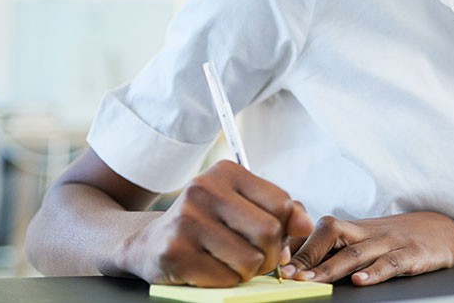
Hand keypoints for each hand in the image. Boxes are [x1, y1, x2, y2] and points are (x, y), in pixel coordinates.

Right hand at [114, 160, 312, 286]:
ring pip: (250, 260)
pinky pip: (225, 278)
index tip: (275, 238)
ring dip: (248, 271)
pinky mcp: (175, 252)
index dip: (286, 229)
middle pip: (269, 233)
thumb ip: (281, 210)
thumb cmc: (205, 223)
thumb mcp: (241, 203)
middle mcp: (203, 190)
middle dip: (271, 255)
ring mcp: (186, 220)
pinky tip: (211, 270)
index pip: (281, 203)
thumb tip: (306, 225)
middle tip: (259, 259)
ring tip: (231, 262)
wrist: (148, 242)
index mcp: (226, 172)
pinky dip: (227, 281)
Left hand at [282, 212, 453, 285]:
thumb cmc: (397, 239)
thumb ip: (336, 250)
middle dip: (307, 255)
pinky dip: (375, 273)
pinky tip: (361, 282)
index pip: (319, 231)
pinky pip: (391, 263)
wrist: (443, 233)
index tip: (275, 264)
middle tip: (287, 275)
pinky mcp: (412, 255)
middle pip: (332, 233)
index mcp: (354, 229)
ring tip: (311, 282)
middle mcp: (368, 232)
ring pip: (357, 252)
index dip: (296, 246)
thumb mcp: (366, 240)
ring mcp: (390, 242)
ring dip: (331, 267)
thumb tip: (293, 266)